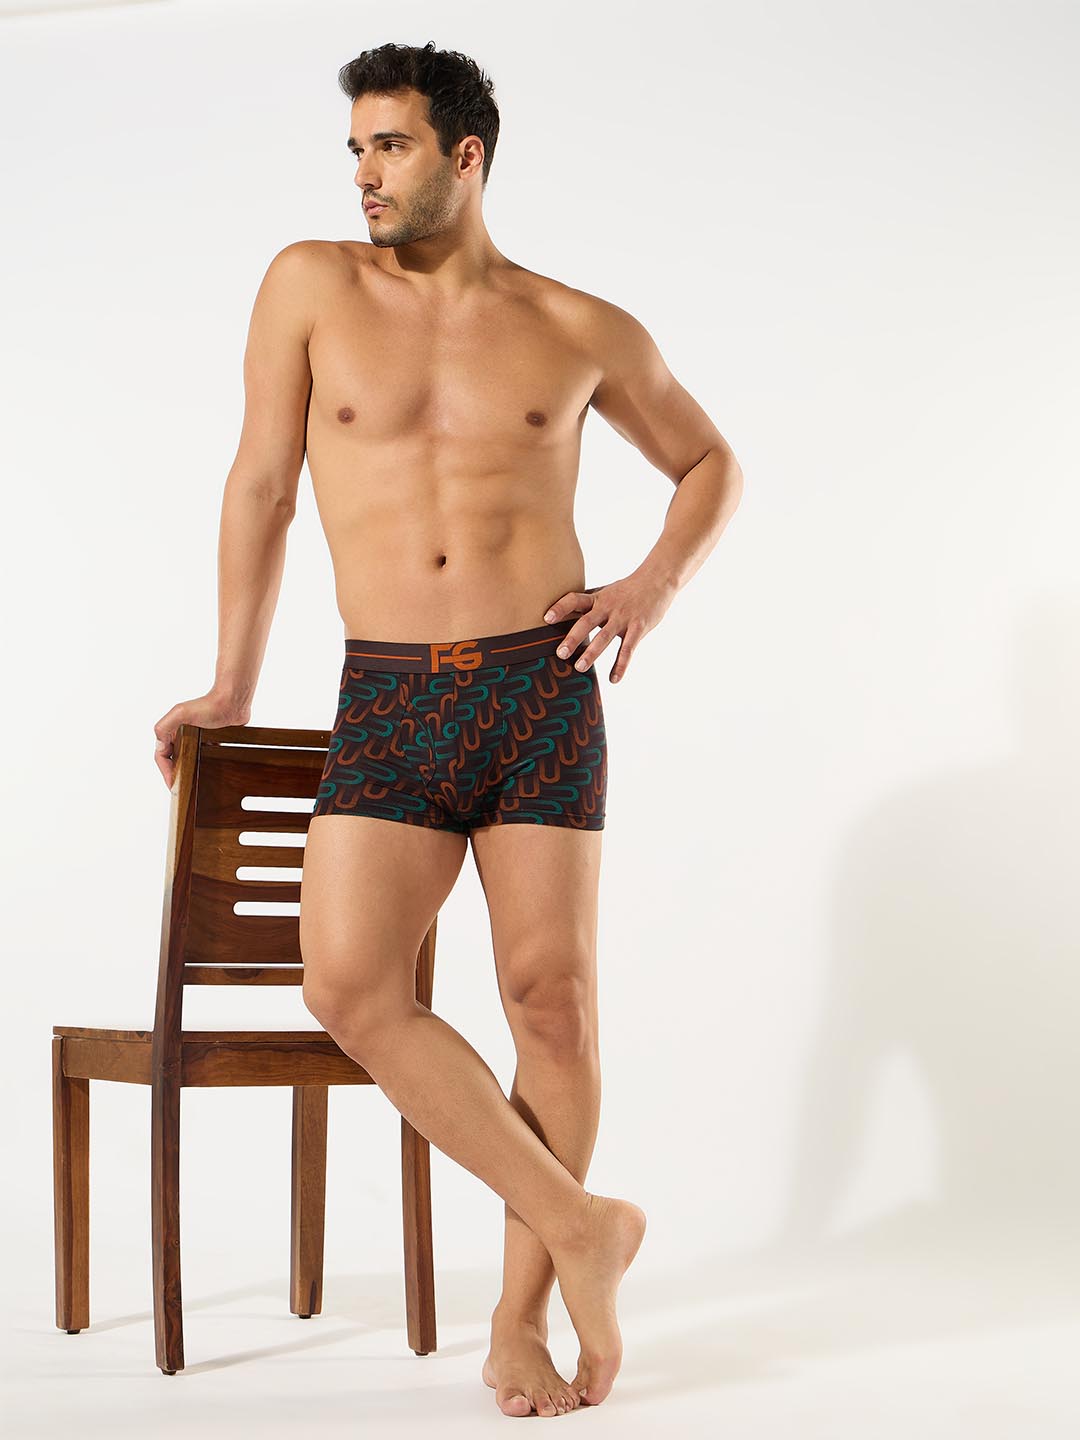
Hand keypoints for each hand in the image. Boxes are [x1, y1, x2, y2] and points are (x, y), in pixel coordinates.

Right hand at [153, 689, 251, 789]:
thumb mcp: (181, 713)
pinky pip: (202, 756)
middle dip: (174, 773)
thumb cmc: (208, 705)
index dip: (165, 771)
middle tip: (181, 788)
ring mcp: (195, 737)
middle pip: (173, 759)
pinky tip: (206, 774)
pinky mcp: (210, 740)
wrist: (233, 701)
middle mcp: (181, 734)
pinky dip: (201, 764)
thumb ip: (164, 727)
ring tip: (192, 785)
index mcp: (171, 729)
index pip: (162, 755)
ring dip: (187, 770)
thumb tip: (159, 747)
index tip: (173, 785)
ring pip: (187, 758)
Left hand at [542, 569, 677, 682]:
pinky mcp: (639, 628)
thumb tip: (565, 615)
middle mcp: (608, 607)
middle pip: (586, 622)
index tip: (546, 619)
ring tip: (580, 668)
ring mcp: (623, 618)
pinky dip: (620, 665)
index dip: (560, 608)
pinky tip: (613, 679)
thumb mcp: (606, 592)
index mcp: (598, 598)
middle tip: (561, 654)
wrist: (658, 580)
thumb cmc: (628, 589)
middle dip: (573, 638)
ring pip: (604, 637)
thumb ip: (589, 603)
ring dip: (592, 653)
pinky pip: (627, 649)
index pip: (575, 599)